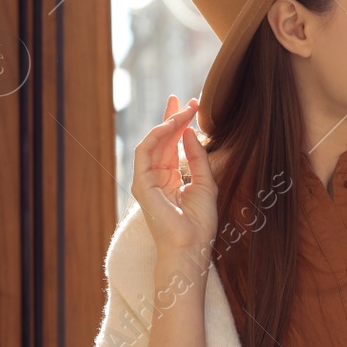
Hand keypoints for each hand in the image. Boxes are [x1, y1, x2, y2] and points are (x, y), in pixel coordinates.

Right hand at [131, 95, 217, 258]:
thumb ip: (197, 157)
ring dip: (168, 123)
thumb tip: (190, 131)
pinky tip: (171, 125)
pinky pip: (145, 151)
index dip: (181, 125)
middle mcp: (156, 178)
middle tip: (185, 99)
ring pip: (153, 142)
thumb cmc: (200, 223)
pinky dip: (157, 135)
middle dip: (173, 118)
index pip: (172, 146)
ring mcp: (146, 180)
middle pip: (162, 140)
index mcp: (170, 179)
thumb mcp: (206, 183)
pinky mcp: (141, 183)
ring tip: (183, 109)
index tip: (193, 106)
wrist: (191, 246)